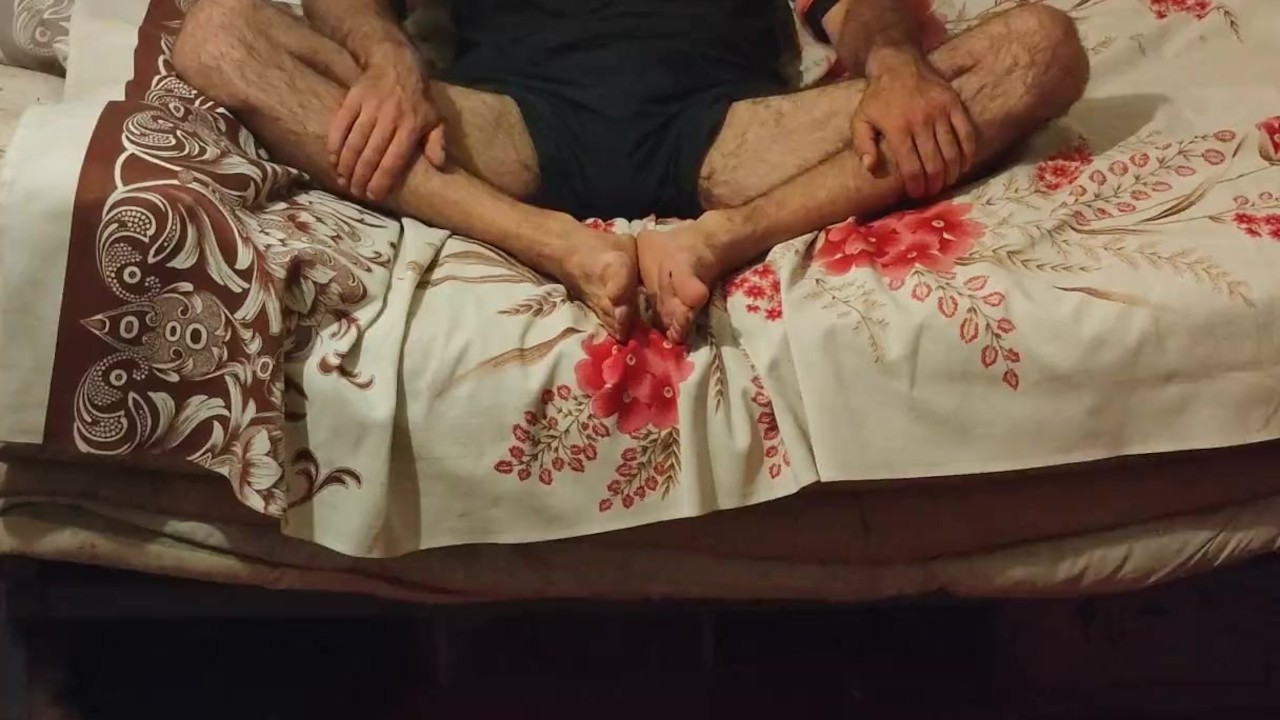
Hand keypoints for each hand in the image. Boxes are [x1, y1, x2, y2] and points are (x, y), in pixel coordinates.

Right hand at [327, 63, 446, 201]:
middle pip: (371, 156)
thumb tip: (439, 165)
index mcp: (410, 127)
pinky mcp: (353, 99)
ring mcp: (370, 108)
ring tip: (343, 181)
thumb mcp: (435, 119)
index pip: (393, 161)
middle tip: (356, 192)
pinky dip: (335, 144)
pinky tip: (333, 160)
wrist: (396, 63)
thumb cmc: (418, 98)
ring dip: (346, 166)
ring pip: (354, 143)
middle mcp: (390, 118)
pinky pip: (341, 125)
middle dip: (361, 178)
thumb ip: (437, 143)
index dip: (381, 181)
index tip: (373, 196)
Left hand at [851, 51, 976, 198]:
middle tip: (932, 192)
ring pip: (952, 152)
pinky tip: (963, 166)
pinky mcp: (954, 104)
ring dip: (951, 173)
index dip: (916, 185)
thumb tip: (870, 168)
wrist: (897, 64)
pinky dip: (968, 153)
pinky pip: (967, 134)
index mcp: (897, 129)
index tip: (917, 194)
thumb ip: (863, 146)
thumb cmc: (877, 98)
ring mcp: (940, 112)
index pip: (911, 167)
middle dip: (934, 184)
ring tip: (946, 182)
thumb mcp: (860, 120)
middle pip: (934, 163)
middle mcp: (921, 121)